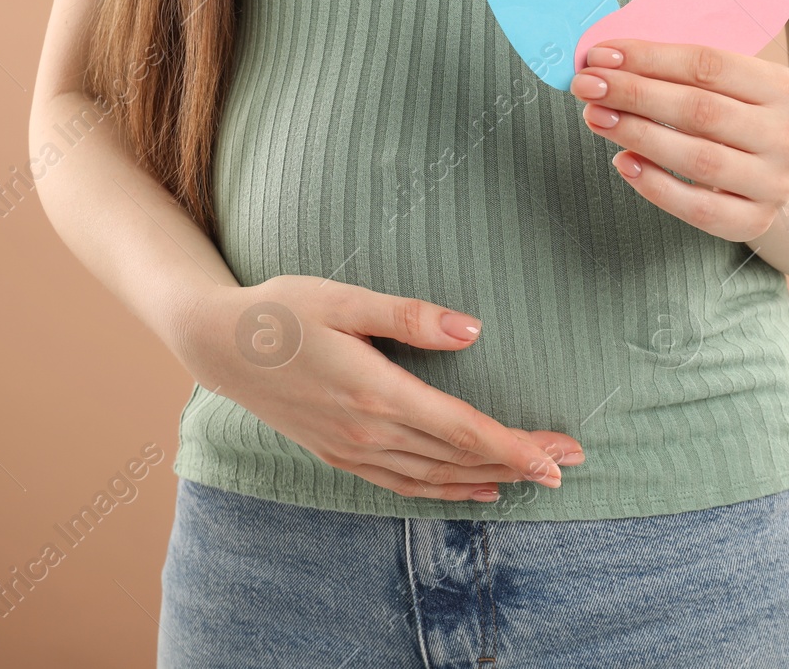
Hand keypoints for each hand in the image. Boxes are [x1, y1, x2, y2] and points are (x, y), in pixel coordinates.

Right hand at [174, 275, 583, 502]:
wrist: (218, 344)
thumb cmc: (283, 310)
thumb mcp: (344, 298)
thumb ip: (410, 316)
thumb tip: (471, 332)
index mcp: (376, 393)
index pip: (463, 431)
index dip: (516, 446)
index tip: (559, 455)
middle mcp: (368, 432)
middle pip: (459, 458)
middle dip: (519, 462)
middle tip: (570, 461)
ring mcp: (352, 449)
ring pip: (436, 477)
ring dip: (489, 480)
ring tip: (535, 477)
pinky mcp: (339, 454)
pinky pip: (403, 484)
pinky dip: (444, 490)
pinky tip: (473, 489)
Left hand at [570, 39, 788, 241]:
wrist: (780, 176)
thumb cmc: (739, 122)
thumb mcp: (731, 90)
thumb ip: (682, 74)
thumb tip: (609, 63)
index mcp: (785, 89)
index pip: (709, 65)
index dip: (649, 58)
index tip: (601, 55)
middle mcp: (787, 137)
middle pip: (700, 110)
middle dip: (634, 94)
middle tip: (587, 86)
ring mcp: (775, 183)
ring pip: (697, 158)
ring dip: (637, 134)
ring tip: (596, 117)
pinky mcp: (754, 221)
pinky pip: (697, 207)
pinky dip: (655, 185)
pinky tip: (623, 162)